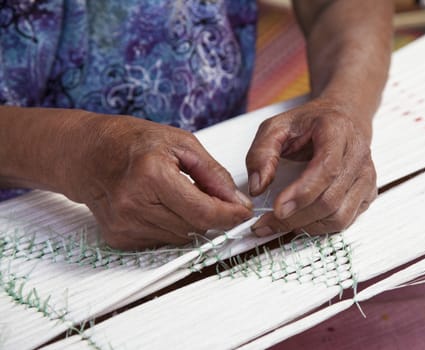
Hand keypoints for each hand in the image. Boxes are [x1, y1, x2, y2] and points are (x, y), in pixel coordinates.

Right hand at [65, 114, 252, 249]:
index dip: (230, 215)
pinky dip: (171, 225)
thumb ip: (214, 174)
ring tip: (178, 194)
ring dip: (190, 220)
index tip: (242, 211)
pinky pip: (162, 240)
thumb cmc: (133, 141)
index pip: (203, 211)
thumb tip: (237, 201)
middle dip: (211, 214)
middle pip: (195, 227)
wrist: (88, 154)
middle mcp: (134, 204)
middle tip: (209, 194)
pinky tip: (160, 205)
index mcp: (151, 175)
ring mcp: (124, 224)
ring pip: (181, 237)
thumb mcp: (182, 143)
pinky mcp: (119, 237)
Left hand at [246, 98, 376, 235]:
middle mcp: (357, 154)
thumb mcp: (276, 127)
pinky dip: (321, 226)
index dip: (302, 193)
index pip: (325, 169)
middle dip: (296, 217)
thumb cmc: (310, 123)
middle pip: (330, 199)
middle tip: (268, 223)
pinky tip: (304, 219)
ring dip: (307, 225)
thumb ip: (261, 153)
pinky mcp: (368, 191)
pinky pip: (346, 220)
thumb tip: (257, 187)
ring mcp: (366, 175)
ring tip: (285, 221)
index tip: (278, 209)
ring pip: (339, 216)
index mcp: (336, 131)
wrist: (344, 116)